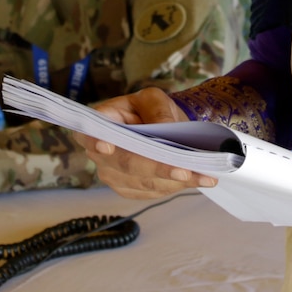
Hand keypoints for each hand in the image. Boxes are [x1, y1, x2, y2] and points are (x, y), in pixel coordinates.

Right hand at [74, 87, 216, 198]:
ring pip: (144, 182)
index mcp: (100, 124)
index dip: (96, 142)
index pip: (90, 135)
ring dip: (173, 181)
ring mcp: (113, 175)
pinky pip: (153, 192)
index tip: (108, 147)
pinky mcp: (130, 189)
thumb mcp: (154, 99)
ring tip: (202, 176)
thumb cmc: (150, 109)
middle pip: (126, 164)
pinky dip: (177, 186)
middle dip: (156, 168)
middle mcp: (100, 154)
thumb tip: (163, 127)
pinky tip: (199, 180)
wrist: (161, 128)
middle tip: (184, 170)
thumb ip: (157, 110)